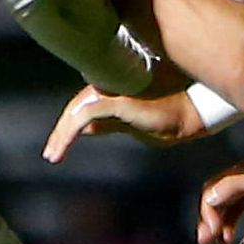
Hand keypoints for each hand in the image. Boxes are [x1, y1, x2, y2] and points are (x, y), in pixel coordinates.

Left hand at [44, 87, 205, 159]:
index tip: (57, 146)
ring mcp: (114, 93)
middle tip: (51, 154)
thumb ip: (109, 122)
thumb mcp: (131, 120)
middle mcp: (110, 88)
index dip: (68, 124)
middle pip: (78, 108)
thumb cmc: (168, 113)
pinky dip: (71, 131)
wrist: (191, 111)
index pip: (83, 106)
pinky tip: (64, 147)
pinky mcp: (119, 102)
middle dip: (61, 132)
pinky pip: (87, 115)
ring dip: (62, 135)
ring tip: (54, 156)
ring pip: (78, 112)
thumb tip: (85, 129)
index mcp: (112, 91)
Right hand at [196, 146, 243, 243]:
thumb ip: (234, 188)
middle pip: (223, 202)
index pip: (213, 192)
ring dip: (228, 227)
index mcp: (243, 174)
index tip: (212, 234)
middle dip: (212, 222)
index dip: (207, 213)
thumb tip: (208, 199)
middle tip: (206, 242)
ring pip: (240, 211)